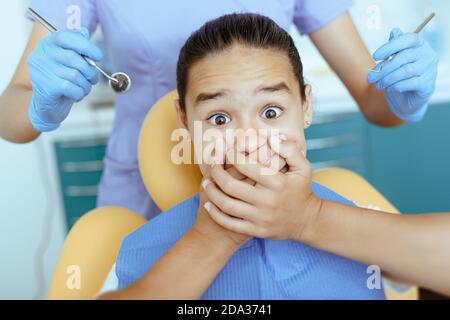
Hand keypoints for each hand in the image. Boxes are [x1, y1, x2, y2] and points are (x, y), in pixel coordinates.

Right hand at [28, 27, 101, 131]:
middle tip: (93, 79)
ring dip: (85, 85)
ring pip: (75, 75)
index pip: (67, 37)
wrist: (47, 105)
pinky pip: (72, 88)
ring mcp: (41, 71)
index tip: (98, 56)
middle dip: (90, 71)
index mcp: (47, 44)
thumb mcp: (69, 63)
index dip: (86, 46)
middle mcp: (41, 55)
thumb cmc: (62, 80)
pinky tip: (77, 95)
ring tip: (83, 88)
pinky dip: (80, 93)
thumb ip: (76, 47)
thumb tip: (84, 31)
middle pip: (74, 58)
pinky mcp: (46, 87)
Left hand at [202, 136, 321, 241]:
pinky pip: (230, 223)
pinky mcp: (256, 231)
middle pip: (231, 186)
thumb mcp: (303, 167)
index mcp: (277, 183)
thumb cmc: (302, 190)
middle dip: (217, 173)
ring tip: (205, 183)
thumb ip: (289, 150)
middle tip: (211, 165)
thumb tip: (272, 138)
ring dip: (212, 193)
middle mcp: (267, 201)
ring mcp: (260, 218)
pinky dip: (216, 214)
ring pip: (227, 205)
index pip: (246, 166)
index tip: (225, 149)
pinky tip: (208, 204)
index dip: (232, 155)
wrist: (308, 221)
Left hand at [367, 28, 437, 121]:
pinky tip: (389, 88)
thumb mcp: (394, 59)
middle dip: (383, 68)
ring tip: (378, 85)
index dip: (390, 46)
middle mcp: (428, 55)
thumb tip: (394, 31)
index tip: (375, 56)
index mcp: (420, 44)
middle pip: (404, 57)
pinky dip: (396, 86)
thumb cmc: (399, 73)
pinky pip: (410, 83)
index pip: (409, 39)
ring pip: (406, 71)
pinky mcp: (428, 85)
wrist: (408, 96)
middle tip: (370, 78)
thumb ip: (394, 47)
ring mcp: (430, 70)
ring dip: (387, 79)